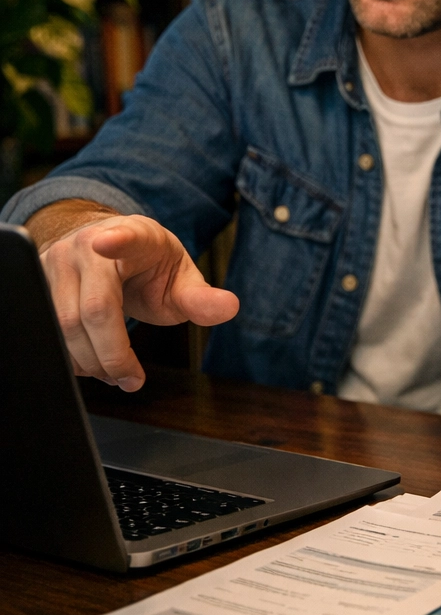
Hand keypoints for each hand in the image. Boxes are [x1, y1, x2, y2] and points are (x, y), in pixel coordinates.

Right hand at [39, 214, 238, 390]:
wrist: (107, 245)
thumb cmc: (149, 264)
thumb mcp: (181, 277)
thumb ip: (201, 297)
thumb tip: (229, 308)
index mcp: (134, 236)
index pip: (123, 236)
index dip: (115, 240)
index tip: (106, 242)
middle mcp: (88, 245)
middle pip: (93, 309)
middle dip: (113, 353)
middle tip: (132, 378)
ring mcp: (57, 262)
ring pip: (64, 324)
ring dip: (91, 361)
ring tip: (118, 374)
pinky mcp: (38, 282)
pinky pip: (48, 329)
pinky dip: (72, 355)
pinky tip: (94, 363)